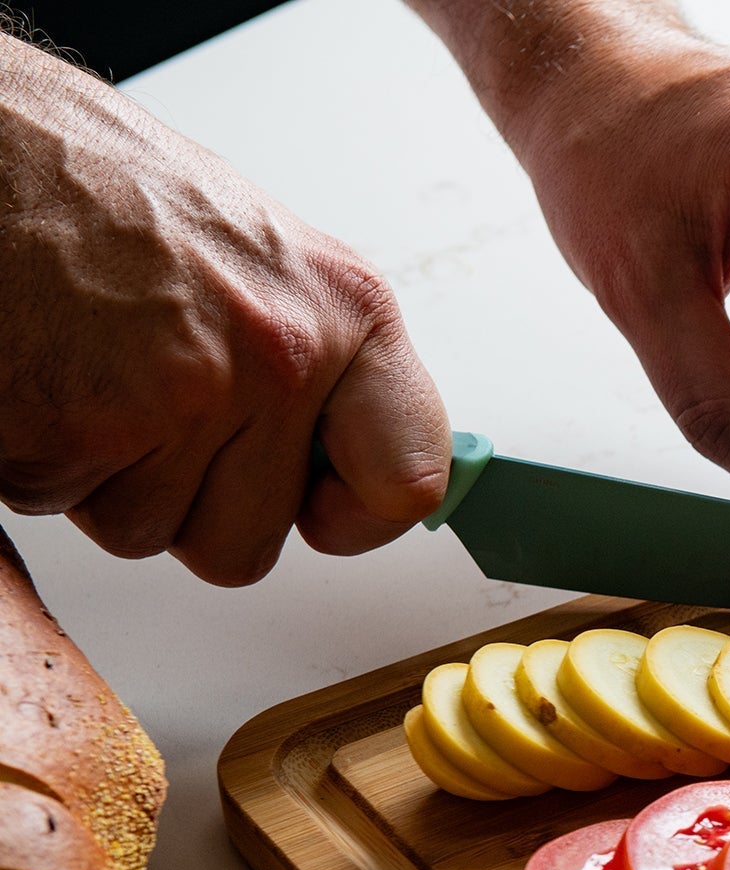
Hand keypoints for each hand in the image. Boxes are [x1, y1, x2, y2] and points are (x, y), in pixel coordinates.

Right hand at [0, 38, 450, 584]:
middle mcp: (277, 360)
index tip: (323, 512)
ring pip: (149, 532)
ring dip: (106, 476)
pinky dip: (36, 458)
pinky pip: (58, 504)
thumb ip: (322, 362)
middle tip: (149, 402)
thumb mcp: (266, 255)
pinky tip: (42, 372)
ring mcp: (175, 402)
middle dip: (190, 498)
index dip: (355, 518)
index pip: (407, 483)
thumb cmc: (108, 183)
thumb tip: (357, 458)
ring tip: (90, 370)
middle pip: (248, 542)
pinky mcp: (69, 431)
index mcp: (345, 311)